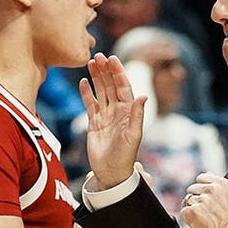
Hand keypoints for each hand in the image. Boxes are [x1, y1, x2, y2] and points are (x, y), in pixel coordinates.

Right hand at [80, 53, 146, 188]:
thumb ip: (137, 114)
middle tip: (98, 56)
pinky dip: (86, 93)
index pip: (123, 86)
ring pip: (100, 91)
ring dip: (96, 77)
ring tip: (91, 62)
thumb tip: (144, 95)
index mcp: (128, 111)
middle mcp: (117, 110)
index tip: (112, 59)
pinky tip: (83, 82)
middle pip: (111, 85)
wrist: (111, 171)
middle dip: (105, 70)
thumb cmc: (125, 155)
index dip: (118, 72)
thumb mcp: (133, 134)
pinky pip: (90, 104)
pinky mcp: (94, 122)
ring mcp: (105, 115)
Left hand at [180, 173, 227, 227]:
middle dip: (196, 199)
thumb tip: (208, 175)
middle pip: (192, 189)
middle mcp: (210, 189)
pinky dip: (188, 218)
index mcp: (221, 184)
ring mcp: (201, 200)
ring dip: (192, 209)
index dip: (201, 189)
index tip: (204, 197)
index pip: (201, 178)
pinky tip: (199, 223)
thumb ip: (219, 187)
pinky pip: (184, 211)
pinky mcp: (194, 211)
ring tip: (204, 219)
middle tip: (204, 211)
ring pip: (188, 201)